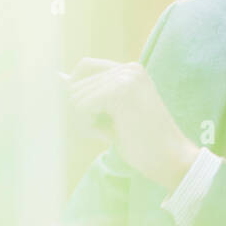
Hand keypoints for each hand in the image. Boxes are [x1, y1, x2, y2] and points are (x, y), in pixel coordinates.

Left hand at [66, 57, 198, 192]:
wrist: (169, 158)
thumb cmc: (141, 142)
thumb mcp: (111, 114)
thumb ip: (88, 95)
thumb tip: (56, 79)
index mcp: (131, 71)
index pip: (84, 67)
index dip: (78, 92)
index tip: (92, 116)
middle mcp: (129, 68)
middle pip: (75, 85)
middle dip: (81, 113)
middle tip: (104, 130)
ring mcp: (126, 78)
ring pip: (74, 97)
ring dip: (83, 122)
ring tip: (108, 133)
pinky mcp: (120, 92)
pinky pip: (80, 107)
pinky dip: (86, 127)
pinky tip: (107, 135)